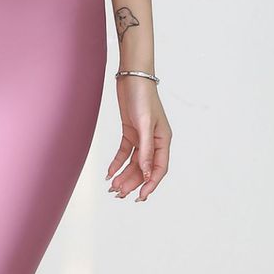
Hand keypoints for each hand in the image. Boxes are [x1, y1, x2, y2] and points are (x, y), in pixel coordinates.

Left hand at [106, 77, 170, 201]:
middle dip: (132, 183)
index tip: (140, 196)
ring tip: (113, 188)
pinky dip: (117, 163)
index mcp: (163, 140)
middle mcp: (154, 141)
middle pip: (144, 168)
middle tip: (119, 195)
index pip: (159, 168)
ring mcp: (142, 137)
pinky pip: (125, 153)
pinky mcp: (130, 132)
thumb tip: (146, 173)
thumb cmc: (142, 96)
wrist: (132, 77)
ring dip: (124, 175)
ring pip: (133, 163)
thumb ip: (145, 149)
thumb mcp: (144, 124)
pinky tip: (110, 172)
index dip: (150, 184)